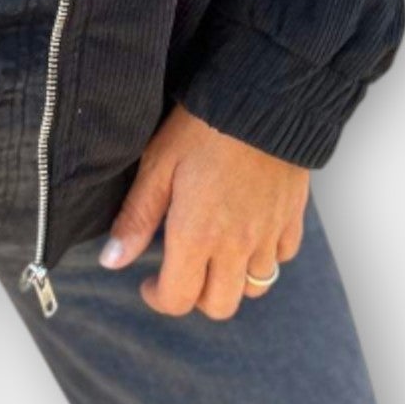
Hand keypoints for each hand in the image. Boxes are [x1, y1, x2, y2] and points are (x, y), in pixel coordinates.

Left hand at [99, 104, 308, 318]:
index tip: (148, 281)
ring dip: (233, 279)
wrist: (264, 98)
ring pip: (255, 287)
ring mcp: (268, 233)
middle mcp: (236, 245)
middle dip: (196, 297)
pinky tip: (250, 232)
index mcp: (197, 236)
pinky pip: (282, 256)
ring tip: (216, 252)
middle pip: (220, 306)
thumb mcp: (157, 164)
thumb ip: (136, 217)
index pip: (179, 299)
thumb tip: (112, 261)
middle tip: (182, 270)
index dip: (158, 298)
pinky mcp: (292, 216)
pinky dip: (265, 255)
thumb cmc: (203, 126)